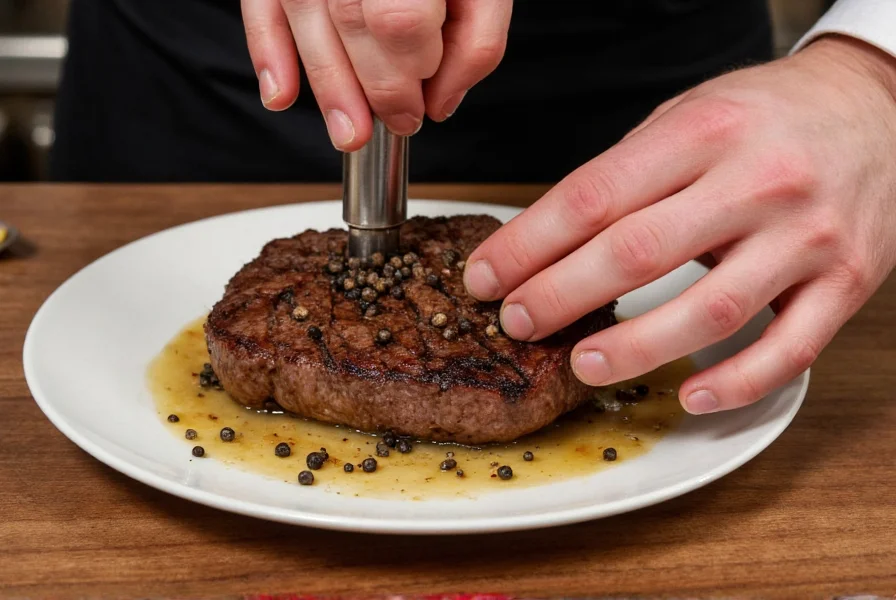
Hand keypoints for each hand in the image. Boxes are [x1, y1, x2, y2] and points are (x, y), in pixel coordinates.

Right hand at [241, 0, 510, 149]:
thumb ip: (477, 46)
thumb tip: (439, 103)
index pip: (400, 18)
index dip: (411, 69)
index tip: (426, 97)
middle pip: (351, 20)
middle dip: (377, 88)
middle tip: (400, 119)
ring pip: (306, 15)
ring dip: (328, 87)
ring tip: (350, 134)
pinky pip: (262, 4)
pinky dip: (268, 51)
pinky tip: (282, 96)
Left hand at [463, 36, 895, 414]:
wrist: (877, 109)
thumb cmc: (767, 116)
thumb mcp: (688, 117)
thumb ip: (626, 174)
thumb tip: (546, 240)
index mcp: (704, 131)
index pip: (594, 197)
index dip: (528, 244)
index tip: (485, 276)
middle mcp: (758, 180)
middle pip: (637, 251)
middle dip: (560, 295)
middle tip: (516, 321)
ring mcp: (806, 237)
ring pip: (709, 309)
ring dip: (636, 347)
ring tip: (583, 363)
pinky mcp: (846, 282)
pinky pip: (790, 349)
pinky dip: (736, 382)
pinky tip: (689, 394)